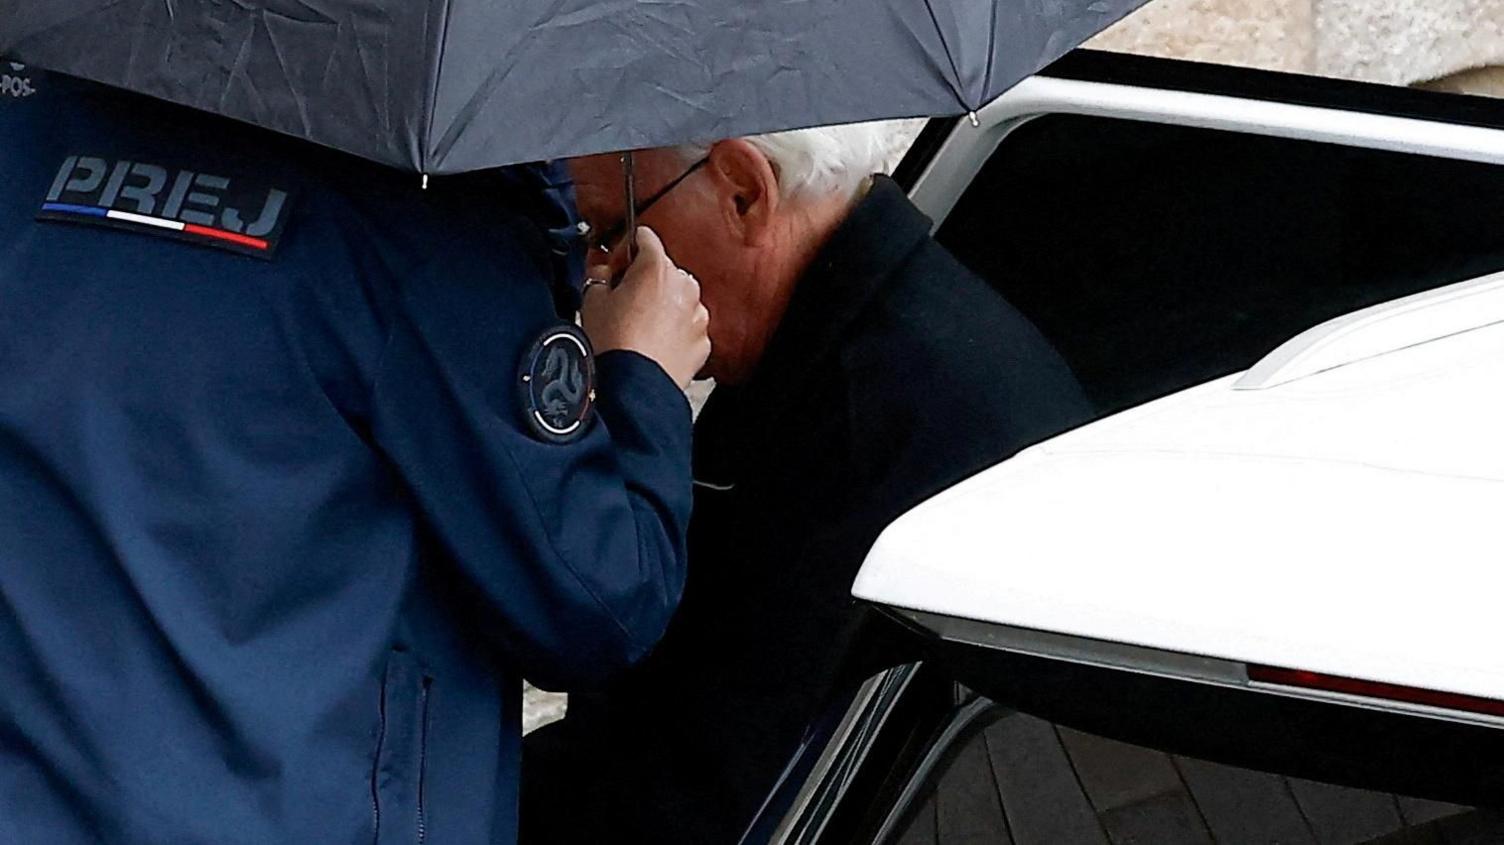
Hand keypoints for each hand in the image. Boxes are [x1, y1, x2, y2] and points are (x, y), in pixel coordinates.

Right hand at [580, 227, 710, 389]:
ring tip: (637, 327)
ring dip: (662, 304)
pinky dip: (674, 331)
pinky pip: (688, 326)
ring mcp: (698, 315)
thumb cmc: (612, 344)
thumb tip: (603, 268)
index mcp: (657, 268)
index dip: (626, 249)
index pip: (645, 237)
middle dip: (644, 279)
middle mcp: (685, 286)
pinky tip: (653, 344)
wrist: (633, 390)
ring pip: (679, 298)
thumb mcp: (592, 300)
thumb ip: (599, 274)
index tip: (616, 265)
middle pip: (664, 269)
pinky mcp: (703, 342)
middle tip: (622, 301)